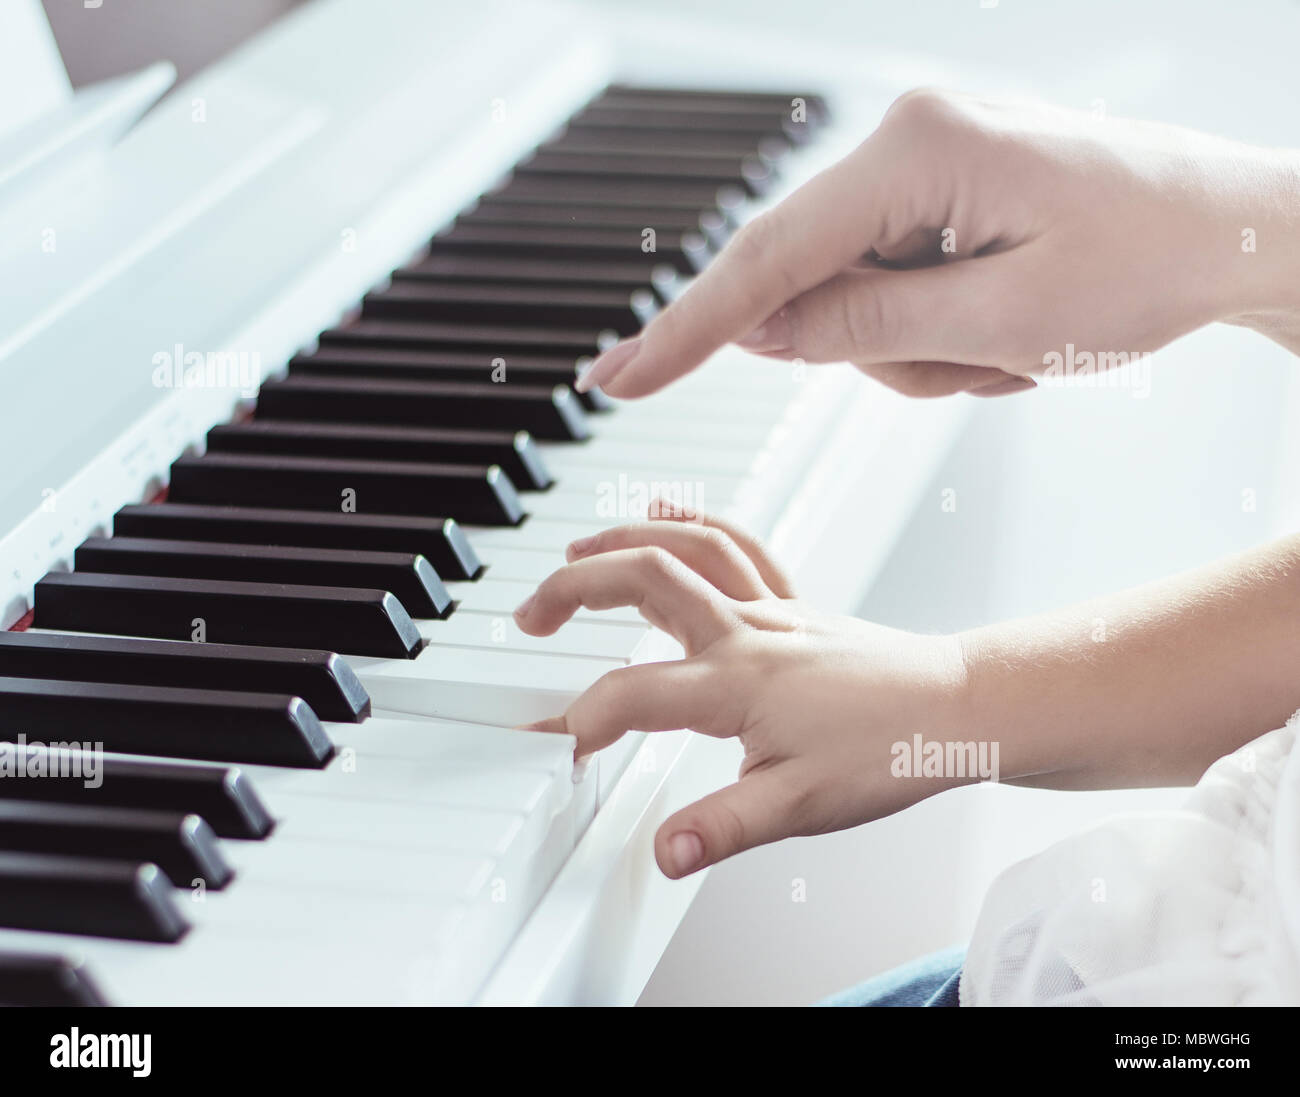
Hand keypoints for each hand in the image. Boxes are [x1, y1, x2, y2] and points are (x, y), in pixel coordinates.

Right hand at [512, 510, 974, 878]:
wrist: (959, 707)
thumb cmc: (893, 746)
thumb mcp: (801, 804)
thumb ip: (723, 827)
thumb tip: (664, 849)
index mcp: (737, 682)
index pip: (632, 693)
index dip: (583, 721)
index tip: (563, 747)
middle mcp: (746, 631)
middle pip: (643, 578)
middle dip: (573, 587)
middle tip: (530, 615)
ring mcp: (770, 609)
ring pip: (686, 546)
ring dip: (622, 540)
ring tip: (575, 550)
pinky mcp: (792, 604)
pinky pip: (738, 545)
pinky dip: (693, 521)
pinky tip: (665, 512)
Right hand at [579, 89, 1299, 399]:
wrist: (1240, 231)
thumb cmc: (1151, 260)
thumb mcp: (1004, 320)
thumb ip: (866, 328)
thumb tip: (767, 333)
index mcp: (915, 150)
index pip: (769, 256)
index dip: (689, 331)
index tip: (619, 378)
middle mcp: (905, 141)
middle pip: (809, 279)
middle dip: (872, 347)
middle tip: (972, 360)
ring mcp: (922, 167)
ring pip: (851, 299)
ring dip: (920, 352)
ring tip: (1013, 348)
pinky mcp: (939, 197)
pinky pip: (890, 288)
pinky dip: (937, 335)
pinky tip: (1008, 331)